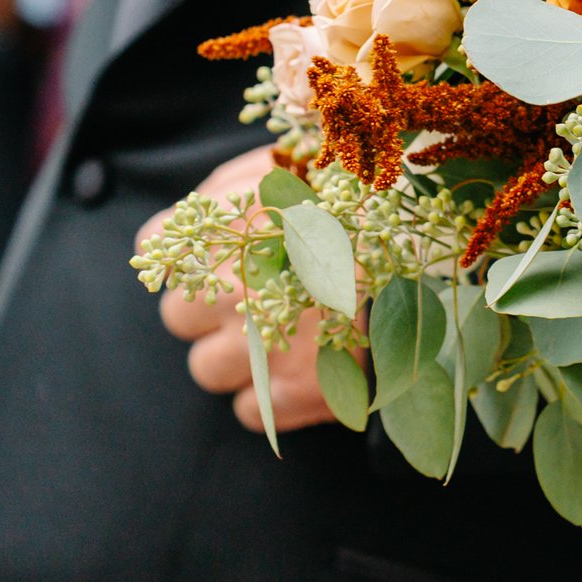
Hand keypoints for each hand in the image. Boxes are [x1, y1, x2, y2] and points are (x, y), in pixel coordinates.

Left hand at [140, 147, 339, 434]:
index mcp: (219, 233)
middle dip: (211, 312)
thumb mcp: (288, 170)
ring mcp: (256, 348)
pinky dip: (273, 397)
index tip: (214, 258)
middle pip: (177, 316)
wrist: (426, 259)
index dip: (184, 255)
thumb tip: (196, 211)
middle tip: (262, 300)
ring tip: (289, 338)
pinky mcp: (292, 394)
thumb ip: (231, 190)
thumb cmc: (357, 205)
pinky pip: (249, 411)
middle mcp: (225, 293)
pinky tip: (306, 370)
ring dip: (238, 358)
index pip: (155, 246)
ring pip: (206, 369)